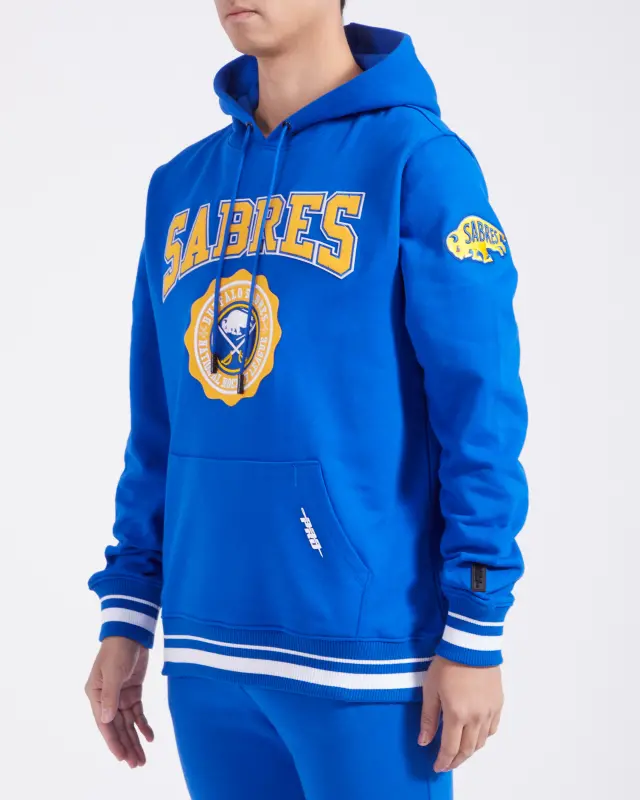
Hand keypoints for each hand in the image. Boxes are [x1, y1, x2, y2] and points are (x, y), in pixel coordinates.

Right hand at [85, 636, 153, 767]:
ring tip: (142, 758)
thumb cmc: (118, 649)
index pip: (104, 724)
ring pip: (127, 723)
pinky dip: (143, 725)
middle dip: (126, 746)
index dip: (113, 741)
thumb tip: (105, 720)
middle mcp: (106, 698)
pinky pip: (137, 713)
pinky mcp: (132, 691)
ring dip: (134, 740)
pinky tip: (150, 737)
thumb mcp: (113, 672)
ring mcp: (119, 696)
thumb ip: (110, 696)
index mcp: (95, 695)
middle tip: (136, 764)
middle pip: (116, 727)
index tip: (122, 757)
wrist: (131, 631)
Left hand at [419, 655, 502, 771]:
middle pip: (467, 749)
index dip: (443, 761)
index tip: (437, 767)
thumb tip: (424, 742)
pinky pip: (492, 729)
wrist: (471, 645)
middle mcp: (476, 718)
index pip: (450, 748)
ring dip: (469, 751)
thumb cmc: (447, 664)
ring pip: (481, 742)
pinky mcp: (498, 704)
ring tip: (459, 752)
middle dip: (456, 760)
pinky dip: (483, 737)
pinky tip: (475, 736)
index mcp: (457, 715)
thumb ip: (428, 718)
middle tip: (447, 764)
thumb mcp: (431, 690)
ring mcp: (489, 712)